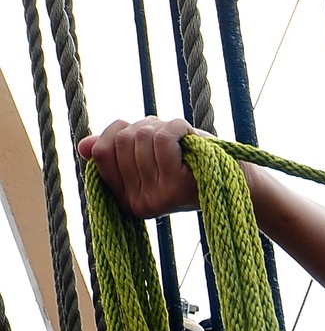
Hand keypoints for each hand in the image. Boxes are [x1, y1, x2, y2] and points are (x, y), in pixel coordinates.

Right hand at [79, 116, 198, 218]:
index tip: (140, 133)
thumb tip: (83, 147)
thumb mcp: (149, 155)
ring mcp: (156, 197)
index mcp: (126, 200)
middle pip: (121, 142)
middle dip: (143, 127)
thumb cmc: (190, 164)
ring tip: (179, 143)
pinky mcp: (176, 187)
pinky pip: (162, 139)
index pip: (100, 153)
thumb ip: (117, 152)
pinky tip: (187, 135)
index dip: (118, 131)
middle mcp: (138, 204)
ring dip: (162, 127)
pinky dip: (176, 126)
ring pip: (142, 138)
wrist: (234, 182)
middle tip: (166, 138)